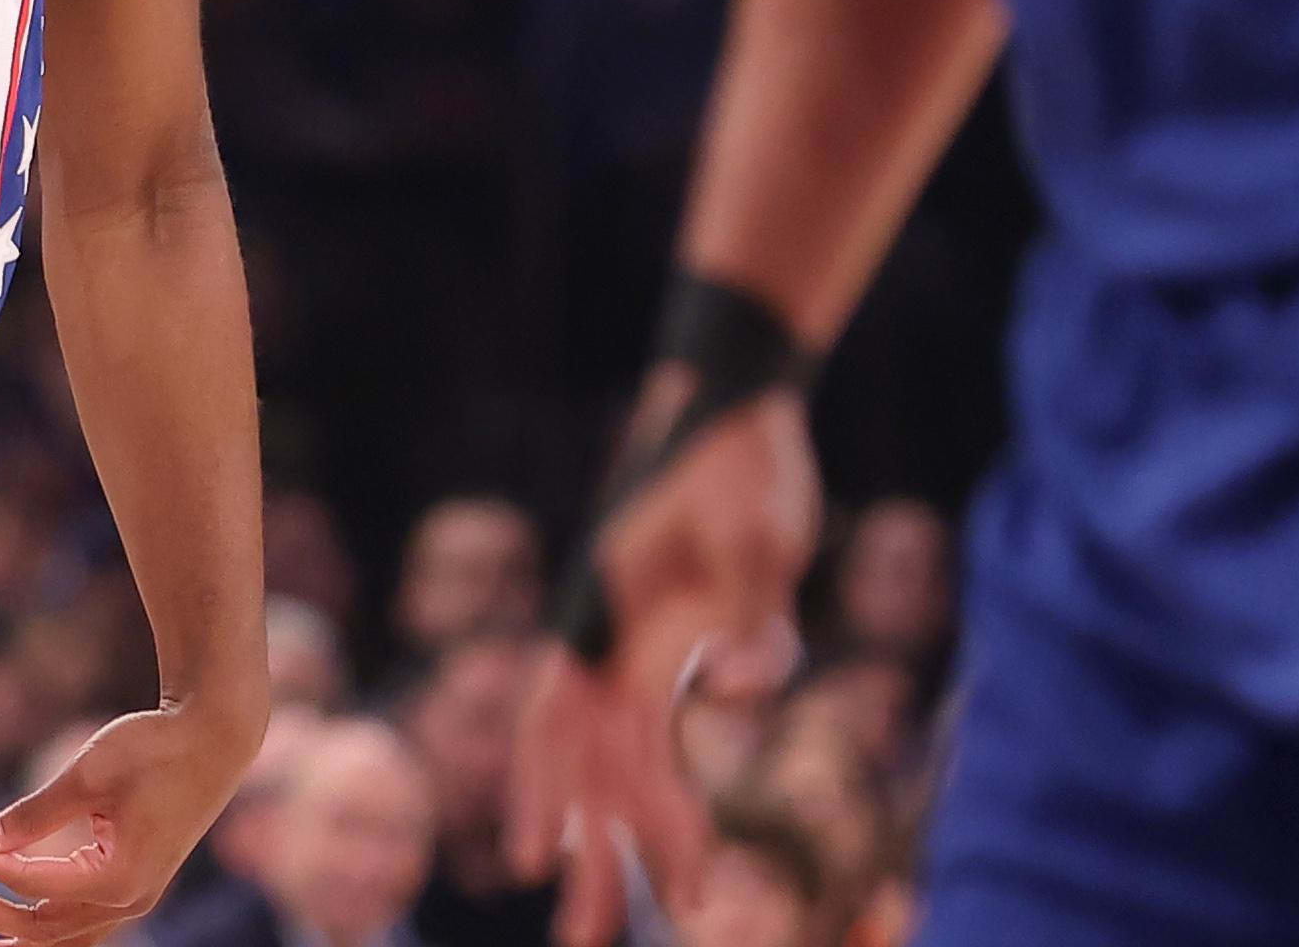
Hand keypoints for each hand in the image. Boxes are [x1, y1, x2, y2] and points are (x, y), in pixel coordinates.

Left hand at [0, 697, 266, 942]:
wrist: (215, 738)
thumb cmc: (154, 749)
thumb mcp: (88, 776)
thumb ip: (33, 814)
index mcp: (116, 878)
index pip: (31, 883)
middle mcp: (129, 900)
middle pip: (45, 927)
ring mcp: (138, 897)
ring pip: (68, 936)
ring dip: (20, 937)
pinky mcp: (140, 883)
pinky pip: (87, 922)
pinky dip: (52, 926)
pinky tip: (28, 919)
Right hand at [516, 368, 817, 946]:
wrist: (737, 405)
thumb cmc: (742, 459)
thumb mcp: (759, 523)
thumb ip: (753, 599)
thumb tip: (749, 676)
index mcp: (612, 617)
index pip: (573, 722)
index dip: (547, 791)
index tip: (539, 860)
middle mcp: (608, 642)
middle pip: (583, 766)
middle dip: (586, 854)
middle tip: (588, 943)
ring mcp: (633, 648)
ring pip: (608, 767)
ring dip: (611, 845)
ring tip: (611, 926)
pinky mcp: (669, 648)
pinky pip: (639, 744)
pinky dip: (636, 802)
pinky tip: (640, 847)